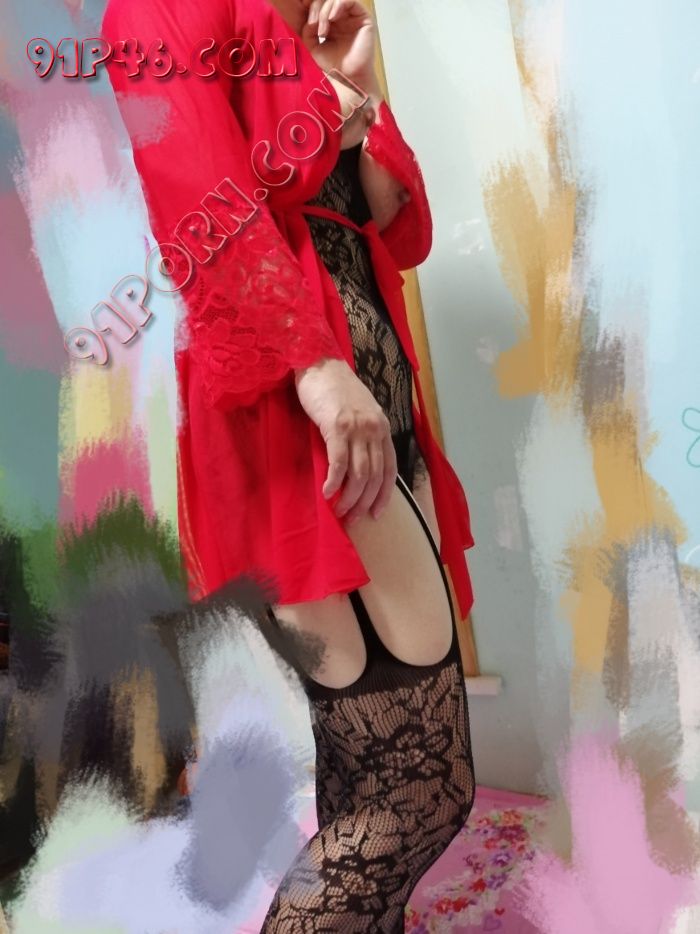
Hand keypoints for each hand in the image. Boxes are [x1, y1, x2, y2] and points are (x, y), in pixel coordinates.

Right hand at [295, 357, 397, 523]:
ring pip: (359, 474)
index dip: (383, 495)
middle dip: (365, 502)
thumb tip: (356, 467)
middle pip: (375, 476)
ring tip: (340, 512)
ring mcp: (357, 428)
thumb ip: (363, 435)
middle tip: (353, 519)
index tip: (375, 513)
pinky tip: (327, 494)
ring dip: (350, 498)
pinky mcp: (337, 427)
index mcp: (382, 427)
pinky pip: (339, 463)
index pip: (389, 469)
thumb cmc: (334, 388)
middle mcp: (375, 429)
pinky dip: (334, 482)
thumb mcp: (359, 412)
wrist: (319, 363)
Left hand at [301, 0, 377, 91]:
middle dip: (316, 9)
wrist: (349, 78)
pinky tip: (332, 18)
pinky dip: (338, 5)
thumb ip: (307, 31)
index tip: (306, 22)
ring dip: (325, 11)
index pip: (319, 5)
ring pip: (335, 0)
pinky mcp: (363, 17)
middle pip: (326, 0)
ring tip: (322, 30)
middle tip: (312, 25)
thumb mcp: (313, 47)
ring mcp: (352, 16)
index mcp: (330, 22)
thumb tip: (310, 18)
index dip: (310, 8)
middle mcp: (342, 17)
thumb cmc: (333, 66)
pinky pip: (350, 1)